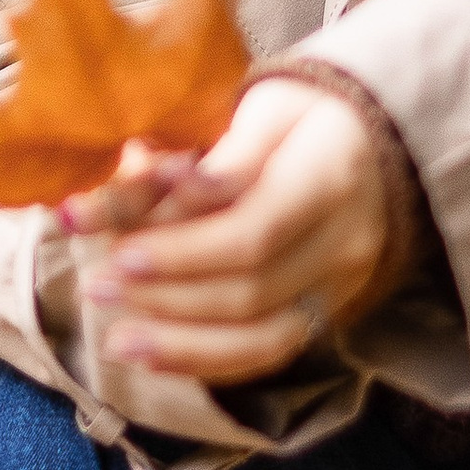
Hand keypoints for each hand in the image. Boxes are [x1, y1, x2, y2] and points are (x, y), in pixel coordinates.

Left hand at [72, 79, 389, 382]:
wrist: (372, 149)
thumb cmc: (301, 119)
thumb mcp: (264, 108)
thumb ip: (208, 154)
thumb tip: (139, 175)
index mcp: (333, 174)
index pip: (255, 229)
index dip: (184, 250)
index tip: (120, 252)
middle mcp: (346, 241)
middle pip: (252, 289)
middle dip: (167, 294)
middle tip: (98, 286)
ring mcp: (340, 287)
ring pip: (261, 338)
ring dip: (180, 344)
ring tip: (114, 338)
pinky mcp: (325, 315)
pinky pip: (266, 355)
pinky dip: (205, 361)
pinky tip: (151, 356)